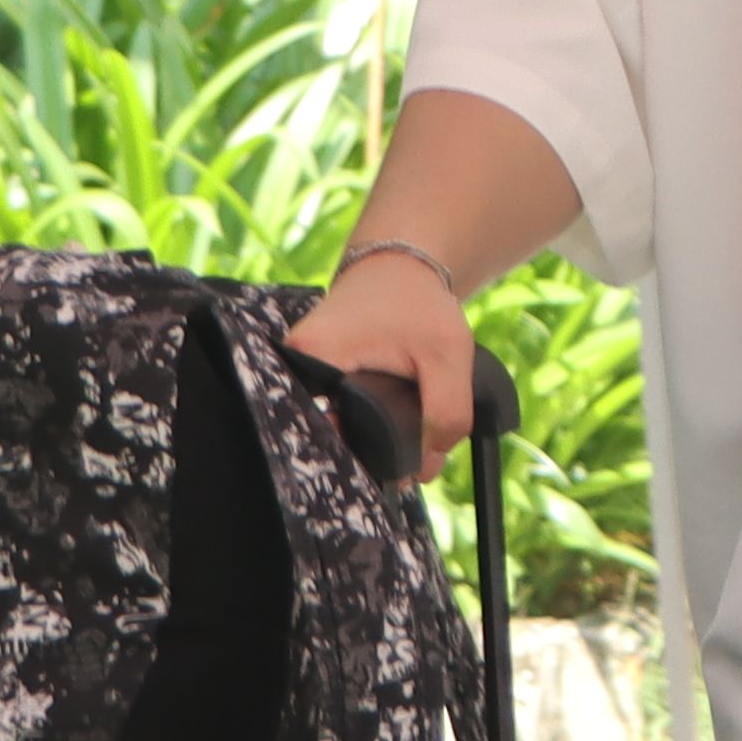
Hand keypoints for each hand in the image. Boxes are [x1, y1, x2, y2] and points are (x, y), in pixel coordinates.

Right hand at [280, 241, 481, 475]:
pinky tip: (391, 436)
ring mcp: (299, 373)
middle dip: (374, 456)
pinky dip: (365, 428)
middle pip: (331, 437)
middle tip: (412, 467)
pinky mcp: (311, 377)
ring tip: (408, 448)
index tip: (402, 473)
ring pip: (336, 430)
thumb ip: (447, 413)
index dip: (369, 460)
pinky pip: (336, 417)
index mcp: (314, 355)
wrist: (398, 266)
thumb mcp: (448, 355)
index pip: (330, 433)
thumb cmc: (420, 303)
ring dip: (371, 443)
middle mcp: (293, 366)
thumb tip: (426, 469)